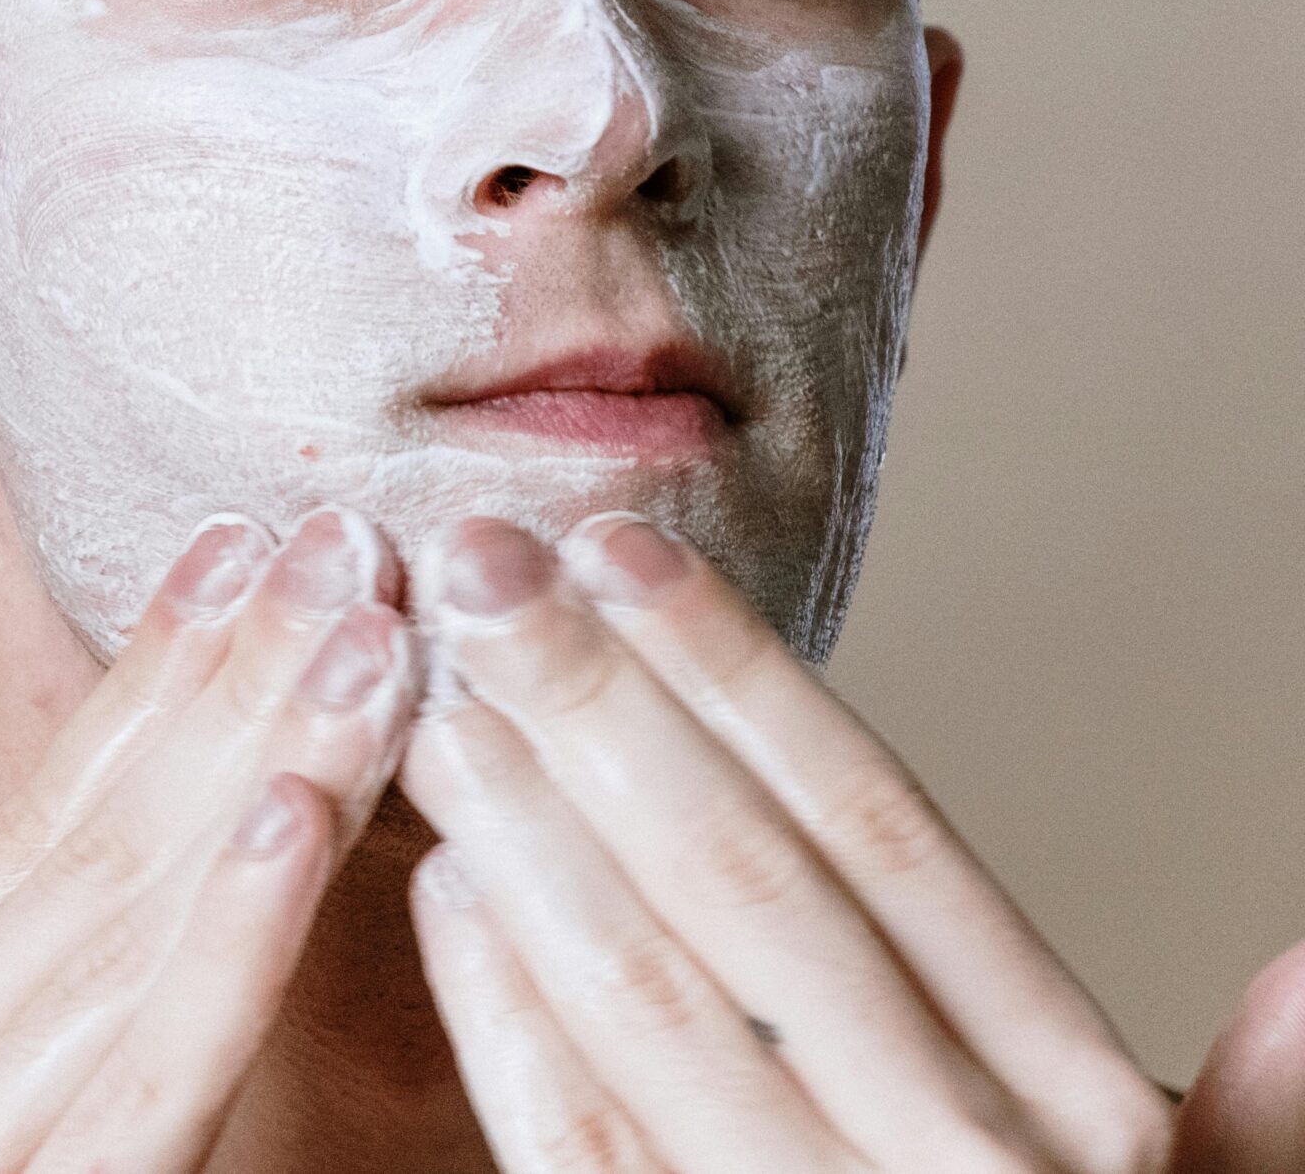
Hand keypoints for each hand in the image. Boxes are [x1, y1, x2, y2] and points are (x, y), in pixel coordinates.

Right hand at [0, 507, 417, 1171]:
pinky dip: (226, 940)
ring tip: (353, 626)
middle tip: (330, 535)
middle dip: (220, 685)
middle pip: (82, 855)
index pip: (20, 847)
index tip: (229, 547)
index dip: (133, 690)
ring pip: (124, 932)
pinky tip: (298, 813)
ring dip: (252, 767)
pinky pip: (151, 1075)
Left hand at [398, 513, 1179, 1173]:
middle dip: (601, 714)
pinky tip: (439, 887)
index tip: (624, 549)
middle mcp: (956, 1172)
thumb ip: (1247, 1113)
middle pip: (750, 896)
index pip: (890, 844)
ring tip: (436, 694)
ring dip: (533, 838)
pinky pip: (581, 1154)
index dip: (745, 685)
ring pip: (653, 1006)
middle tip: (478, 561)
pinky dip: (504, 1020)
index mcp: (1074, 1119)